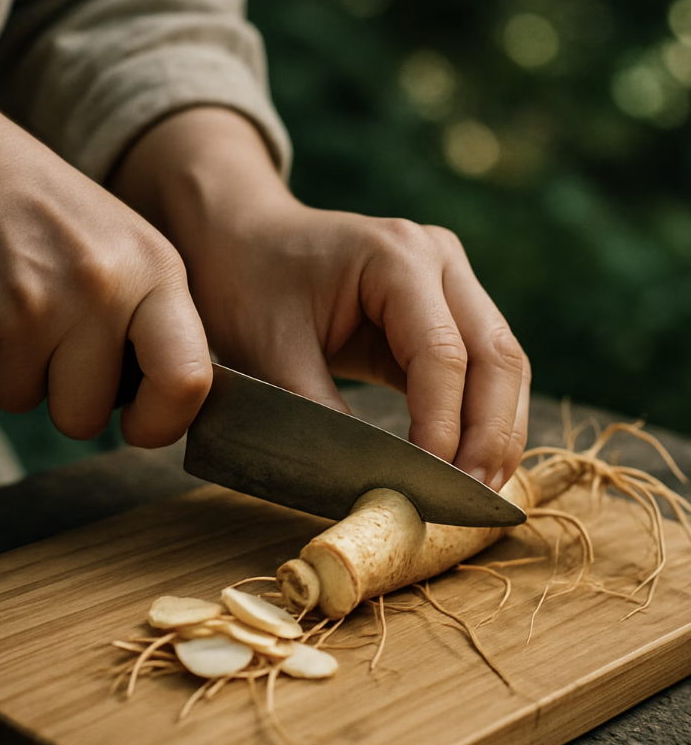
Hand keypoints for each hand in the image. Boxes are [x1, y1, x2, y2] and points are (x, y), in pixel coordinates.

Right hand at [0, 84, 210, 446]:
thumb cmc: (56, 217)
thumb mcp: (131, 253)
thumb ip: (158, 326)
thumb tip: (169, 407)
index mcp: (154, 271)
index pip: (185, 379)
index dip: (162, 423)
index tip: (142, 425)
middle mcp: (98, 286)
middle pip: (84, 416)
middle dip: (66, 394)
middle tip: (56, 337)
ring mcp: (27, 301)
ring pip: (22, 400)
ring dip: (17, 368)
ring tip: (17, 302)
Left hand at [110, 108, 529, 487]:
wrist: (243, 242)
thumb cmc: (247, 286)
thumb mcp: (271, 354)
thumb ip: (320, 416)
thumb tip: (373, 486)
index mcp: (395, 256)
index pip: (442, 353)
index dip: (444, 427)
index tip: (433, 487)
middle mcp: (438, 259)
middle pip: (496, 355)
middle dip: (490, 435)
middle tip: (475, 502)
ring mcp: (449, 280)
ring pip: (502, 362)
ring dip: (498, 430)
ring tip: (481, 493)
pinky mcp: (444, 308)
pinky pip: (480, 366)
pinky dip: (481, 416)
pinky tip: (471, 461)